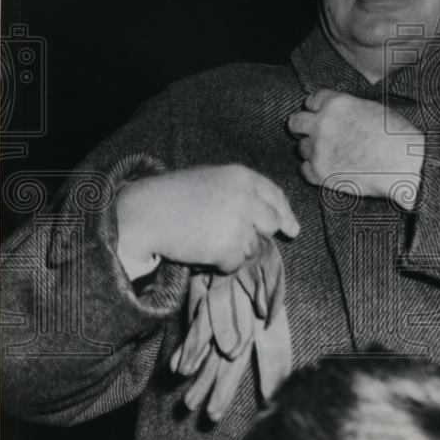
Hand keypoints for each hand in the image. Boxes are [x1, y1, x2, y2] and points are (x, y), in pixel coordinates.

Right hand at [116, 164, 299, 273]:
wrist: (147, 213)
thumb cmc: (173, 195)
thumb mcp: (211, 180)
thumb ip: (239, 192)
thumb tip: (265, 216)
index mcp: (241, 176)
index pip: (274, 195)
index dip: (285, 213)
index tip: (291, 228)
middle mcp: (246, 198)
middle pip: (271, 223)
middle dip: (258, 233)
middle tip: (236, 236)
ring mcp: (239, 223)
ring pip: (252, 246)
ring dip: (234, 249)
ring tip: (206, 238)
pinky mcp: (229, 247)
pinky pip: (236, 263)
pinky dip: (221, 263)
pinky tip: (202, 250)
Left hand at [287, 90, 423, 209]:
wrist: (405, 165)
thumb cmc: (397, 137)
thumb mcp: (371, 109)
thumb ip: (348, 110)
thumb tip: (339, 115)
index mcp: (336, 104)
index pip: (311, 101)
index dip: (316, 109)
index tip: (321, 116)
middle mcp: (322, 124)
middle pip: (295, 122)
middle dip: (303, 128)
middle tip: (314, 135)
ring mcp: (319, 149)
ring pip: (301, 148)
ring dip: (312, 151)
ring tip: (331, 156)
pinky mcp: (320, 173)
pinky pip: (305, 170)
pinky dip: (314, 171)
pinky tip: (330, 170)